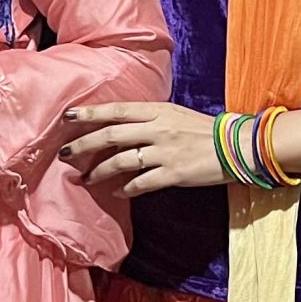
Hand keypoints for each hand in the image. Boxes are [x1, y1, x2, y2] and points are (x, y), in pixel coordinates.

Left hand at [62, 102, 224, 196]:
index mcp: (159, 111)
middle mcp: (158, 129)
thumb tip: (120, 129)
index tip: (68, 116)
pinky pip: (142, 183)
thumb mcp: (176, 115)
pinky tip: (118, 192)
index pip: (117, 109)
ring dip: (100, 171)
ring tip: (85, 178)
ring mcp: (165, 152)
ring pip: (122, 160)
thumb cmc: (205, 130)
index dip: (90, 112)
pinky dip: (127, 188)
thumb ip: (149, 120)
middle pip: (112, 135)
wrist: (235, 147)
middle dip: (84, 144)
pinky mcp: (173, 174)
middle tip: (65, 153)